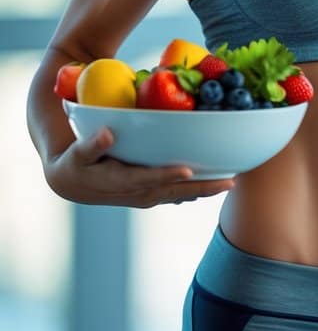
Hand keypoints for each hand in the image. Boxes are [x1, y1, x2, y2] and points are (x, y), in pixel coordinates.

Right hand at [44, 127, 235, 206]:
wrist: (72, 184)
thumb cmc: (76, 164)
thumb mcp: (77, 154)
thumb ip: (91, 145)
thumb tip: (107, 134)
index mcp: (120, 181)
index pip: (149, 178)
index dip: (168, 175)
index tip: (188, 170)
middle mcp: (138, 193)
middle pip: (175, 191)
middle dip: (203, 187)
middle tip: (230, 182)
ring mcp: (146, 197)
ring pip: (181, 195)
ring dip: (206, 190)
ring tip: (231, 183)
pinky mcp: (151, 195)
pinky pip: (178, 194)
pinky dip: (197, 190)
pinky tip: (216, 184)